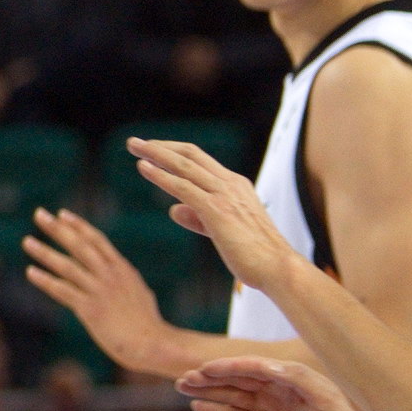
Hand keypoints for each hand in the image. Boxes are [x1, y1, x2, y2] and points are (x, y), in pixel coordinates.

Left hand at [22, 207, 162, 366]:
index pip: (97, 240)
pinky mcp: (90, 309)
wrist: (152, 344)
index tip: (62, 214)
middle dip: (58, 229)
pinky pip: (63, 291)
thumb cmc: (147, 323)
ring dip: (45, 252)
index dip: (78, 226)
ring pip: (67, 266)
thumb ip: (126, 280)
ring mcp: (99, 290)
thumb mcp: (139, 293)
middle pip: (80, 245)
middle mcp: (110, 275)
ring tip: (27, 241)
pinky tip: (30, 272)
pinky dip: (46, 280)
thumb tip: (123, 274)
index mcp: (122, 269)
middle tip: (39, 214)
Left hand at [127, 134, 296, 291]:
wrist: (278, 268)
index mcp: (235, 186)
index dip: (174, 154)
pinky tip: (143, 168)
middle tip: (135, 142)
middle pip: (190, 155)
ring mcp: (224, 195)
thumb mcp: (222, 231)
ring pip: (184, 166)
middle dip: (160, 147)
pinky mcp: (216, 210)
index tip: (153, 151)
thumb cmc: (254, 255)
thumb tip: (174, 209)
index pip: (200, 161)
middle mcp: (230, 184)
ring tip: (133, 146)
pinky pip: (183, 187)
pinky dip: (161, 175)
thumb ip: (198, 218)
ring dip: (155, 154)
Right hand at [177, 357, 391, 410]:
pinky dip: (217, 410)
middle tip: (185, 378)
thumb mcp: (325, 398)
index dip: (229, 368)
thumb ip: (298, 379)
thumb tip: (269, 368)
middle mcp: (274, 388)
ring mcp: (267, 407)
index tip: (207, 370)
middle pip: (236, 378)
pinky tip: (199, 406)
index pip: (252, 367)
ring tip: (182, 387)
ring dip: (207, 391)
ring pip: (231, 395)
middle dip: (210, 377)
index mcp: (288, 376)